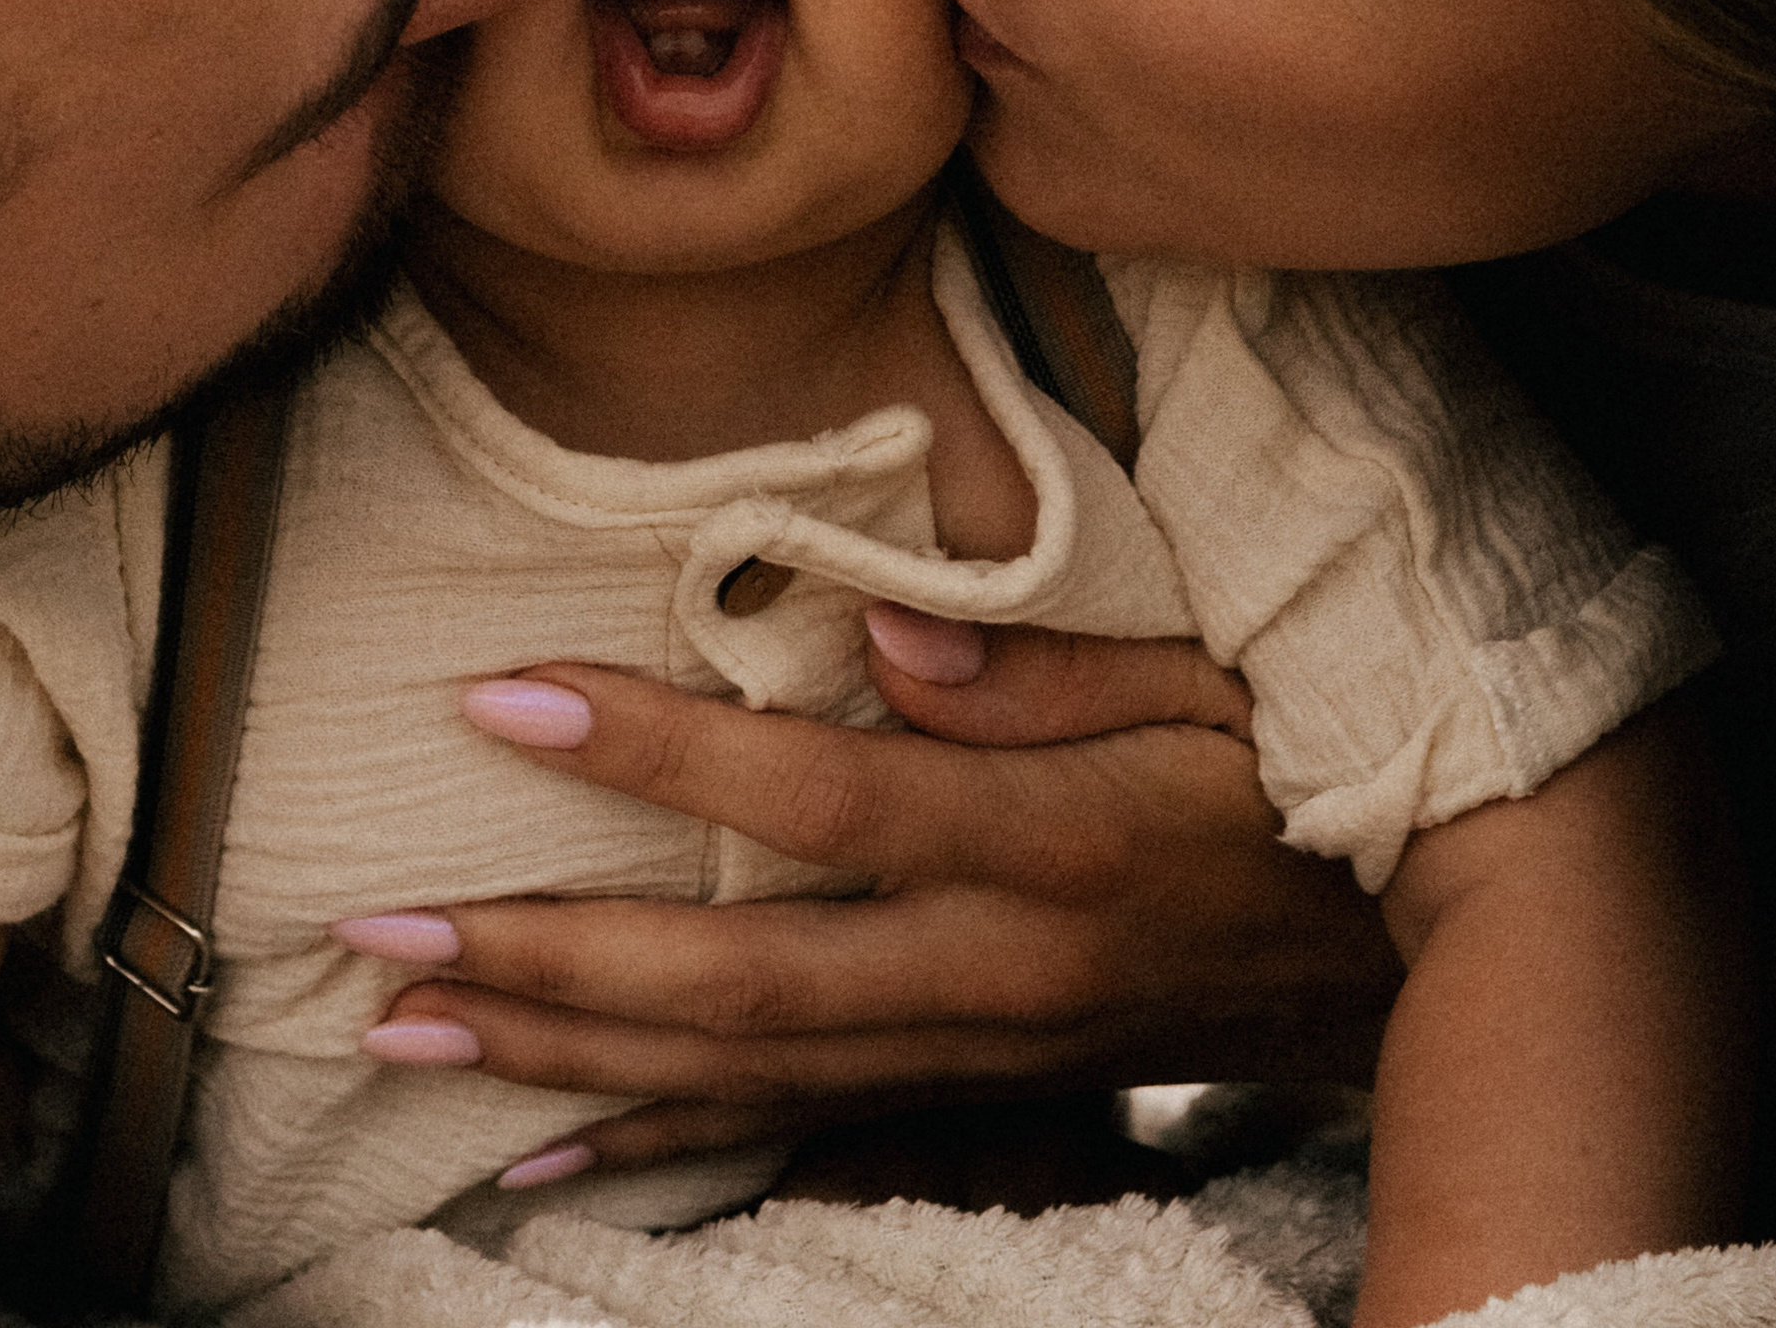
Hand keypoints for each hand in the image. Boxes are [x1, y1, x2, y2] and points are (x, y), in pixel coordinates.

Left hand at [346, 620, 1399, 1174]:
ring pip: (740, 1073)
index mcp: (1056, 839)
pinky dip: (654, 1136)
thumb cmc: (1296, 779)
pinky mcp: (968, 1091)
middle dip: (548, 957)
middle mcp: (997, 966)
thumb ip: (1055, 667)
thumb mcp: (1222, 686)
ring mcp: (977, 1052)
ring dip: (561, 1049)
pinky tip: (531, 1139)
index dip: (660, 751)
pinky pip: (790, 1131)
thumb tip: (887, 636)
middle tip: (376, 927)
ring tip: (400, 1021)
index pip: (824, 796)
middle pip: (742, 978)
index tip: (501, 694)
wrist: (1399, 966)